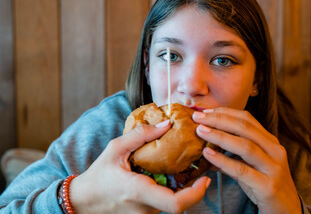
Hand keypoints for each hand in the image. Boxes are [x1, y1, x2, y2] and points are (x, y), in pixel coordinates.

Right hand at [70, 120, 210, 213]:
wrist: (85, 200)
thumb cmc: (99, 174)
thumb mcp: (115, 149)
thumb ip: (141, 135)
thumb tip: (166, 124)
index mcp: (139, 191)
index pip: (175, 204)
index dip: (196, 193)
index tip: (206, 179)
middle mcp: (146, 207)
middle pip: (181, 204)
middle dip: (196, 188)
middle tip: (203, 168)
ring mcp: (147, 213)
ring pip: (175, 204)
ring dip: (187, 188)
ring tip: (190, 167)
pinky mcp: (147, 213)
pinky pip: (167, 203)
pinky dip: (175, 190)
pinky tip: (174, 175)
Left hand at [193, 108, 301, 213]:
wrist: (287, 210)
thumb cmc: (265, 185)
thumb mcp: (250, 166)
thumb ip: (231, 155)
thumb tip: (206, 148)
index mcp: (270, 142)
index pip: (247, 119)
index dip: (225, 112)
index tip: (205, 111)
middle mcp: (274, 151)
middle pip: (245, 128)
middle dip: (219, 120)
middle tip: (198, 118)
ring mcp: (273, 168)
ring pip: (245, 146)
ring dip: (220, 136)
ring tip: (201, 131)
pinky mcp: (268, 186)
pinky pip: (242, 170)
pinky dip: (223, 161)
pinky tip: (208, 154)